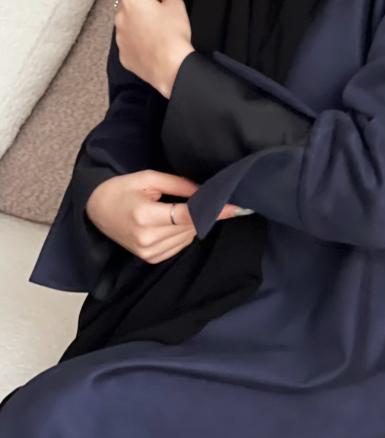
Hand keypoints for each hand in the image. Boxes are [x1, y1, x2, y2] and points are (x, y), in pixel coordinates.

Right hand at [85, 170, 248, 263]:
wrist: (95, 210)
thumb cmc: (122, 189)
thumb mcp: (149, 177)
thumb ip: (180, 184)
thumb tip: (207, 191)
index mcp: (145, 216)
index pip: (188, 216)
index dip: (213, 211)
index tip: (235, 207)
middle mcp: (147, 239)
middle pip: (191, 227)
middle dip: (202, 212)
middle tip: (202, 197)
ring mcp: (148, 253)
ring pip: (188, 237)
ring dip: (192, 223)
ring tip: (176, 207)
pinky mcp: (150, 259)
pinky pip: (180, 245)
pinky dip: (182, 232)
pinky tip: (170, 221)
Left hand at [114, 0, 193, 97]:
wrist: (169, 67)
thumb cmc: (172, 35)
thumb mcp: (176, 4)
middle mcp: (120, 16)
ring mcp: (120, 36)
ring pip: (130, 18)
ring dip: (143, 13)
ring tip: (162, 18)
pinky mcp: (124, 53)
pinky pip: (130, 37)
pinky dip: (140, 32)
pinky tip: (155, 37)